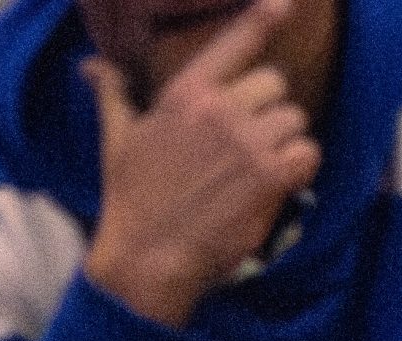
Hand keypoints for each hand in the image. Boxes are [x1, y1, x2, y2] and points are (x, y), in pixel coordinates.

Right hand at [81, 0, 321, 329]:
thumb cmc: (131, 196)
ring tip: (267, 162)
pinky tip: (285, 179)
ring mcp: (247, 144)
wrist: (149, 254)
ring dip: (288, 139)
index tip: (284, 2)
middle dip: (271, 108)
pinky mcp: (269, 180)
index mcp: (186, 91)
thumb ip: (113, 92)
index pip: (234, 42)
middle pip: (276, 84)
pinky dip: (303, 165)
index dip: (263, 18)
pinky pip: (308, 154)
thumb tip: (93, 65)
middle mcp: (220, 110)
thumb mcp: (117, 135)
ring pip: (296, 119)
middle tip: (255, 138)